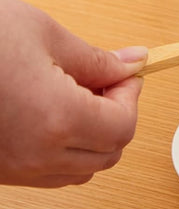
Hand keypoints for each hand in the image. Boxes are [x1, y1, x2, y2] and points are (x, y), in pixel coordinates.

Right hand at [0, 0, 146, 186]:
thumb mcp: (44, 35)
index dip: (131, 97)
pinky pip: (50, 174)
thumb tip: (134, 64)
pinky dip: (67, 150)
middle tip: (105, 82)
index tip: (125, 74)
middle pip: (110, 153)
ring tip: (77, 95)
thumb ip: (97, 60)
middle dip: (118, 116)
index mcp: (56, 118)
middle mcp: (37, 154)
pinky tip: (54, 114)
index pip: (123, 126)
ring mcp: (14, 168)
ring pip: (82, 170)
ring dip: (95, 137)